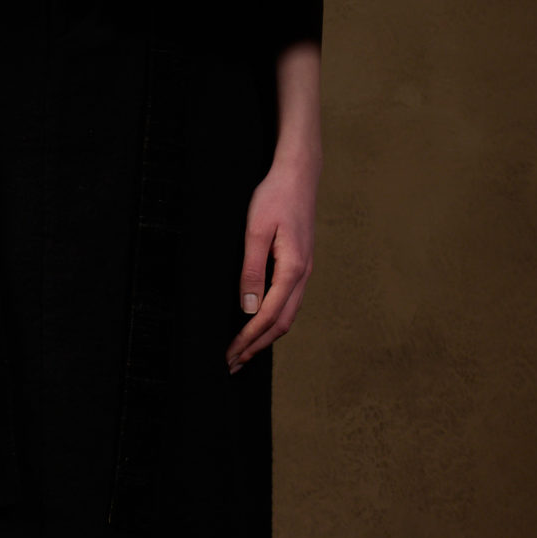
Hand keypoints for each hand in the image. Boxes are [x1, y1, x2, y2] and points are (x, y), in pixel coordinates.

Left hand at [226, 147, 317, 372]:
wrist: (299, 174)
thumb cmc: (275, 197)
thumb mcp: (256, 230)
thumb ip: (252, 270)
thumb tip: (248, 308)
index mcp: (293, 269)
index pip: (269, 316)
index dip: (249, 339)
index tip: (231, 354)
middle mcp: (303, 274)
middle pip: (282, 323)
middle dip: (258, 346)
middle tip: (234, 363)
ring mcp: (305, 270)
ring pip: (288, 314)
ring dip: (266, 336)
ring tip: (245, 351)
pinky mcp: (301, 263)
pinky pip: (290, 301)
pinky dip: (274, 319)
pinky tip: (260, 322)